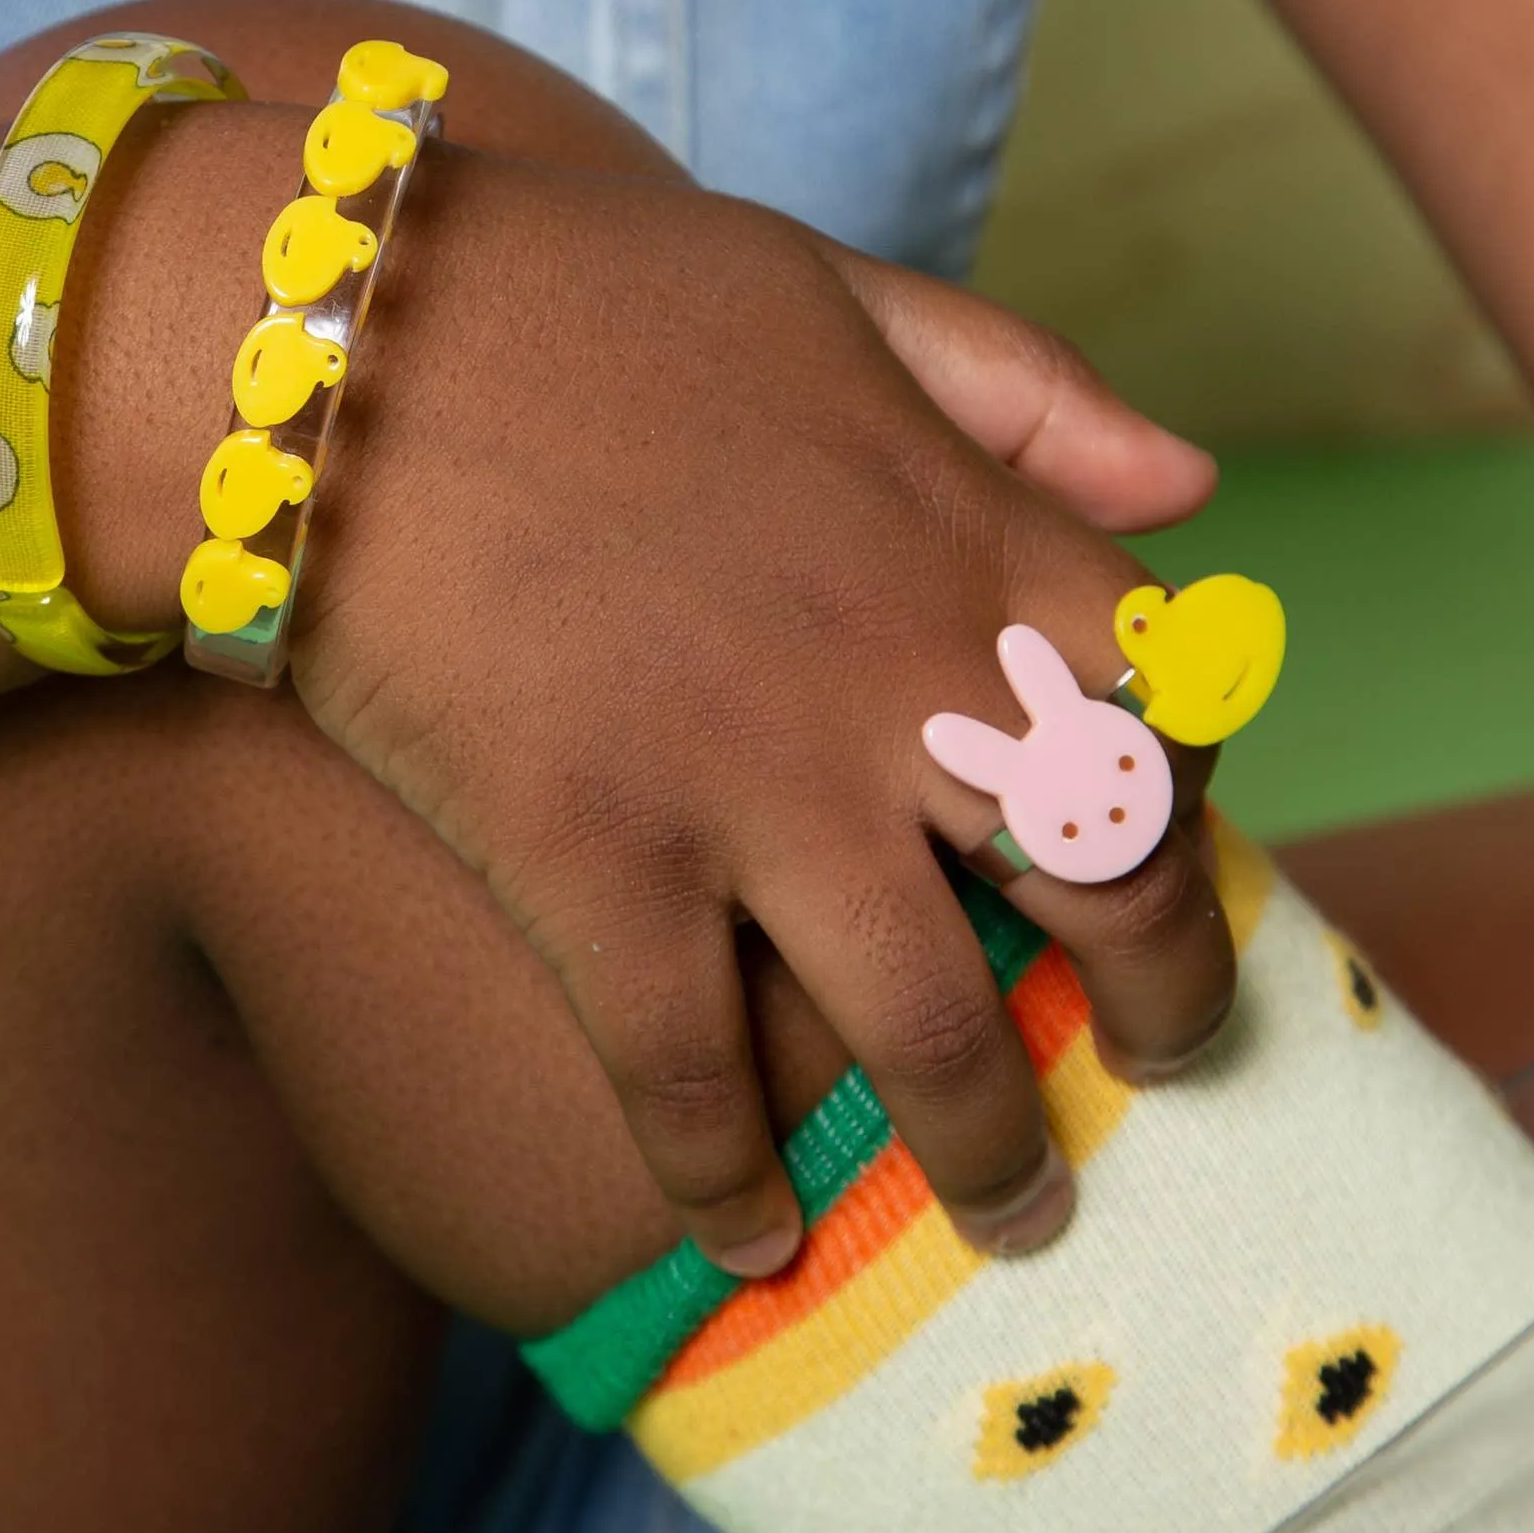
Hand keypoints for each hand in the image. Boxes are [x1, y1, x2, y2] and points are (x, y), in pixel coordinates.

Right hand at [295, 155, 1237, 1277]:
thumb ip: (1021, 388)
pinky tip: (746, 1243)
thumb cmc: (581, 292)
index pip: (1176, 694)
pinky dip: (727, 1181)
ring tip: (1013, 1217)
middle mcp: (898, 677)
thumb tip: (1199, 477)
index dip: (1197, 787)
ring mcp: (749, 783)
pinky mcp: (591, 860)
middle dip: (1166, 1003)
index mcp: (969, 533)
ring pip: (935, 1029)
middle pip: (1112, 885)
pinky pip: (686, 1073)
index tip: (1175, 841)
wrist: (334, 337)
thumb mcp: (837, 288)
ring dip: (991, 1149)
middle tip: (1156, 1070)